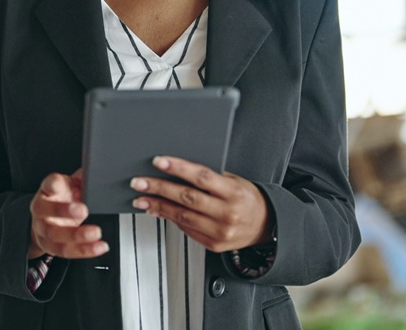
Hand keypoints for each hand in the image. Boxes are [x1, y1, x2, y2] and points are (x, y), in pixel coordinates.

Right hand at [28, 169, 108, 259]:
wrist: (45, 220)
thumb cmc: (60, 199)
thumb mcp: (70, 185)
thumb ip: (82, 179)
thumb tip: (98, 171)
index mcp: (47, 190)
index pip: (47, 184)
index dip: (52, 184)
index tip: (58, 184)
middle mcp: (41, 209)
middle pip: (46, 211)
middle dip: (64, 211)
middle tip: (84, 210)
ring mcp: (43, 229)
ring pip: (55, 235)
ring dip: (77, 236)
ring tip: (96, 233)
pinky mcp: (51, 246)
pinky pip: (66, 251)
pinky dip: (84, 250)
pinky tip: (98, 247)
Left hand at [130, 156, 270, 252]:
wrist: (266, 226)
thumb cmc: (248, 199)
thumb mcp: (235, 181)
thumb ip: (211, 178)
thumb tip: (179, 169)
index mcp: (233, 192)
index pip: (202, 177)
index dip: (179, 168)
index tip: (159, 162)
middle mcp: (227, 213)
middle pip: (187, 198)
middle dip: (159, 188)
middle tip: (139, 182)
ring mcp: (219, 231)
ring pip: (182, 216)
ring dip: (158, 206)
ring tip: (141, 198)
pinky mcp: (213, 244)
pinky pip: (186, 229)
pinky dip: (170, 218)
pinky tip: (157, 210)